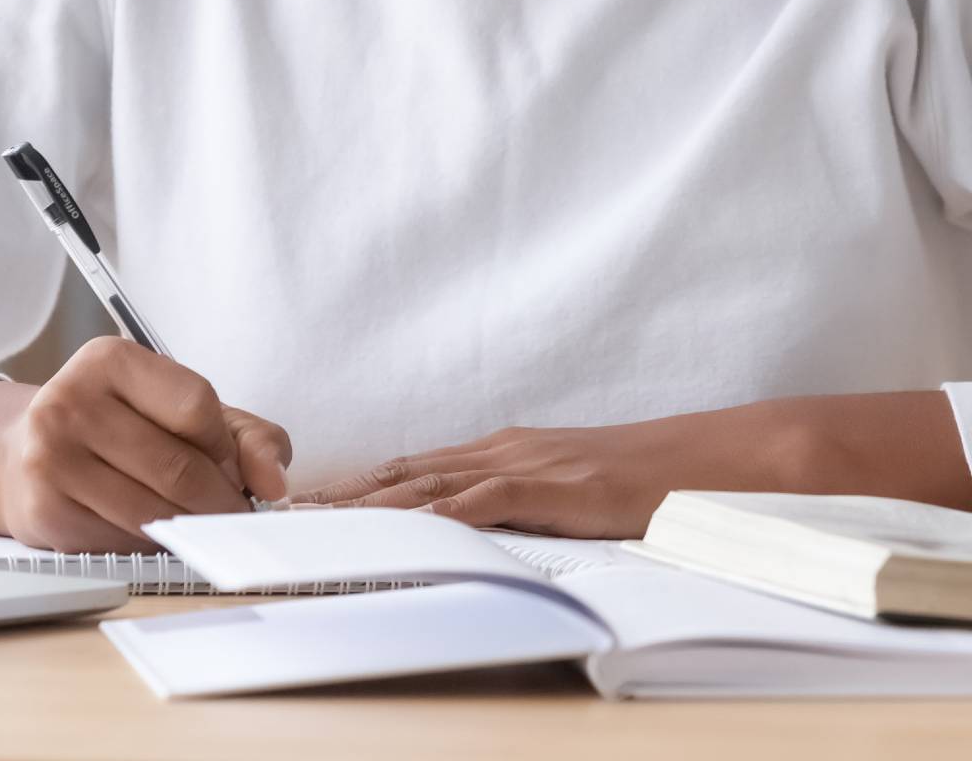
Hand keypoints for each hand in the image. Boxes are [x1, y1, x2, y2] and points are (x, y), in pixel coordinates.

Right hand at [0, 337, 290, 552]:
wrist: (20, 455)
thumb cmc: (116, 427)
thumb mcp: (180, 409)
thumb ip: (244, 435)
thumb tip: (274, 482)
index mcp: (110, 359)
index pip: (196, 406)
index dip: (227, 448)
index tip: (235, 470)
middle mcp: (71, 400)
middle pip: (178, 467)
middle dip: (220, 501)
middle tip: (233, 515)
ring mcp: (51, 457)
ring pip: (153, 511)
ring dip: (191, 529)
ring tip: (199, 525)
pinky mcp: (43, 510)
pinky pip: (121, 541)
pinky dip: (151, 546)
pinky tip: (153, 532)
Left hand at [289, 401, 813, 535]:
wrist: (706, 459)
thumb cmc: (644, 483)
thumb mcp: (570, 496)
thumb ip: (524, 508)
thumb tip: (481, 535)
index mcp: (504, 453)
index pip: (413, 471)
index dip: (356, 488)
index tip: (306, 505)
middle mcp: (502, 451)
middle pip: (403, 473)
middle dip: (340, 494)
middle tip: (280, 512)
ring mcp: (525, 464)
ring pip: (427, 483)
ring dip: (366, 503)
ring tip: (312, 521)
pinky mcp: (552, 485)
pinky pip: (480, 502)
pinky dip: (434, 514)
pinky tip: (400, 526)